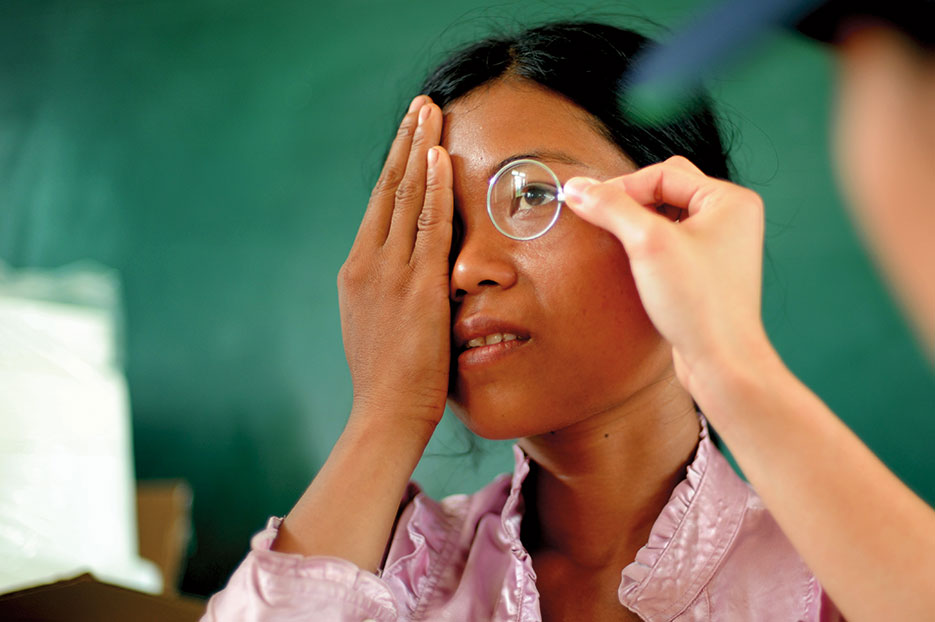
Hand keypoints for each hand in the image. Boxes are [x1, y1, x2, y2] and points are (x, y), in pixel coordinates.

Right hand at [338, 96, 452, 428]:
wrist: (386, 413)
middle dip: (406, 142)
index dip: (397, 166)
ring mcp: (389, 272)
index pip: (380, 206)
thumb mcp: (380, 324)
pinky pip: (427, 227)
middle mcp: (368, 263)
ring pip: (405, 197)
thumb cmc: (389, 378)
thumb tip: (412, 271)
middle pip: (389, 188)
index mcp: (358, 270)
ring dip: (419, 150)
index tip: (409, 136)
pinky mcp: (416, 287)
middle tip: (420, 105)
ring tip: (430, 112)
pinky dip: (433, 189)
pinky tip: (439, 156)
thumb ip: (393, 290)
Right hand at [563, 156, 768, 394]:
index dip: (622, 187)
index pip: (663, 174)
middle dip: (630, 201)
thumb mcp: (647, 245)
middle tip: (601, 218)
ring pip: (666, 215)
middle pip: (666, 189)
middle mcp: (730, 217)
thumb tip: (576, 187)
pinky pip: (670, 241)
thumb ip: (611, 207)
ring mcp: (720, 245)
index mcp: (730, 200)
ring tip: (616, 240)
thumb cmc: (698, 304)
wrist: (722, 363)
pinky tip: (632, 262)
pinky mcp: (707, 270)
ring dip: (636, 222)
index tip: (587, 204)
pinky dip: (646, 244)